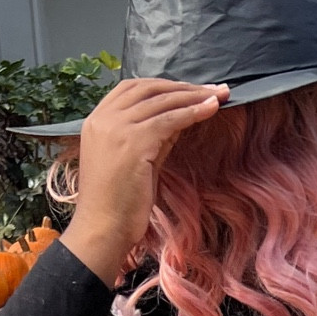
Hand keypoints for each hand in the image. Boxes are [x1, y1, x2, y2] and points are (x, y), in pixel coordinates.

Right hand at [61, 77, 227, 286]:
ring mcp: (116, 128)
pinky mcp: (134, 142)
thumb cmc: (118, 203)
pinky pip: (170, 119)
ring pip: (162, 101)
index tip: (189, 89)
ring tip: (219, 95)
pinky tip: (211, 109)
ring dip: (194, 96)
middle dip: (183, 86)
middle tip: (212, 89)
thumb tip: (181, 117)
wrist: (103, 229)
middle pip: (148, 88)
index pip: (131, 88)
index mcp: (97, 120)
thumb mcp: (136, 160)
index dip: (164, 85)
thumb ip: (154, 137)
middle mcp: (103, 118)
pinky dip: (193, 112)